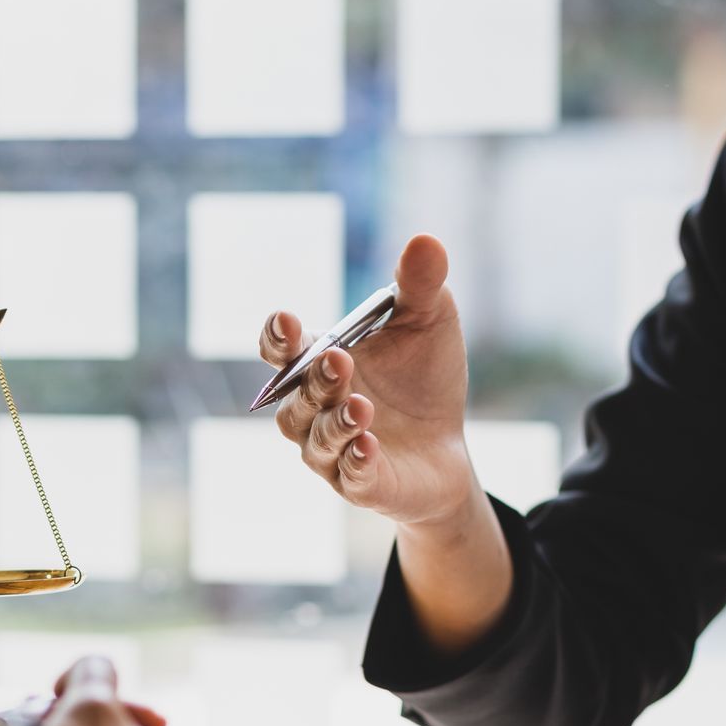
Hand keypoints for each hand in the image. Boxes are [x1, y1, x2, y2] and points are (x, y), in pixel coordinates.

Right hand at [260, 234, 477, 530]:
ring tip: (361, 406)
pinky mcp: (361, 485)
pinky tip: (369, 444)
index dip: (277, 337)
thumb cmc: (424, 378)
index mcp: (318, 362)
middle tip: (341, 360)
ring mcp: (332, 451)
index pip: (281, 351)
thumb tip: (424, 240)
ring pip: (315, 440)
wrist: (448, 445)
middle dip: (315, 378)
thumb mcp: (429, 321)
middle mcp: (313, 409)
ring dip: (334, 421)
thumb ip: (419, 284)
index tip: (288, 322)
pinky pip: (349, 476)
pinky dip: (356, 459)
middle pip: (295, 397)